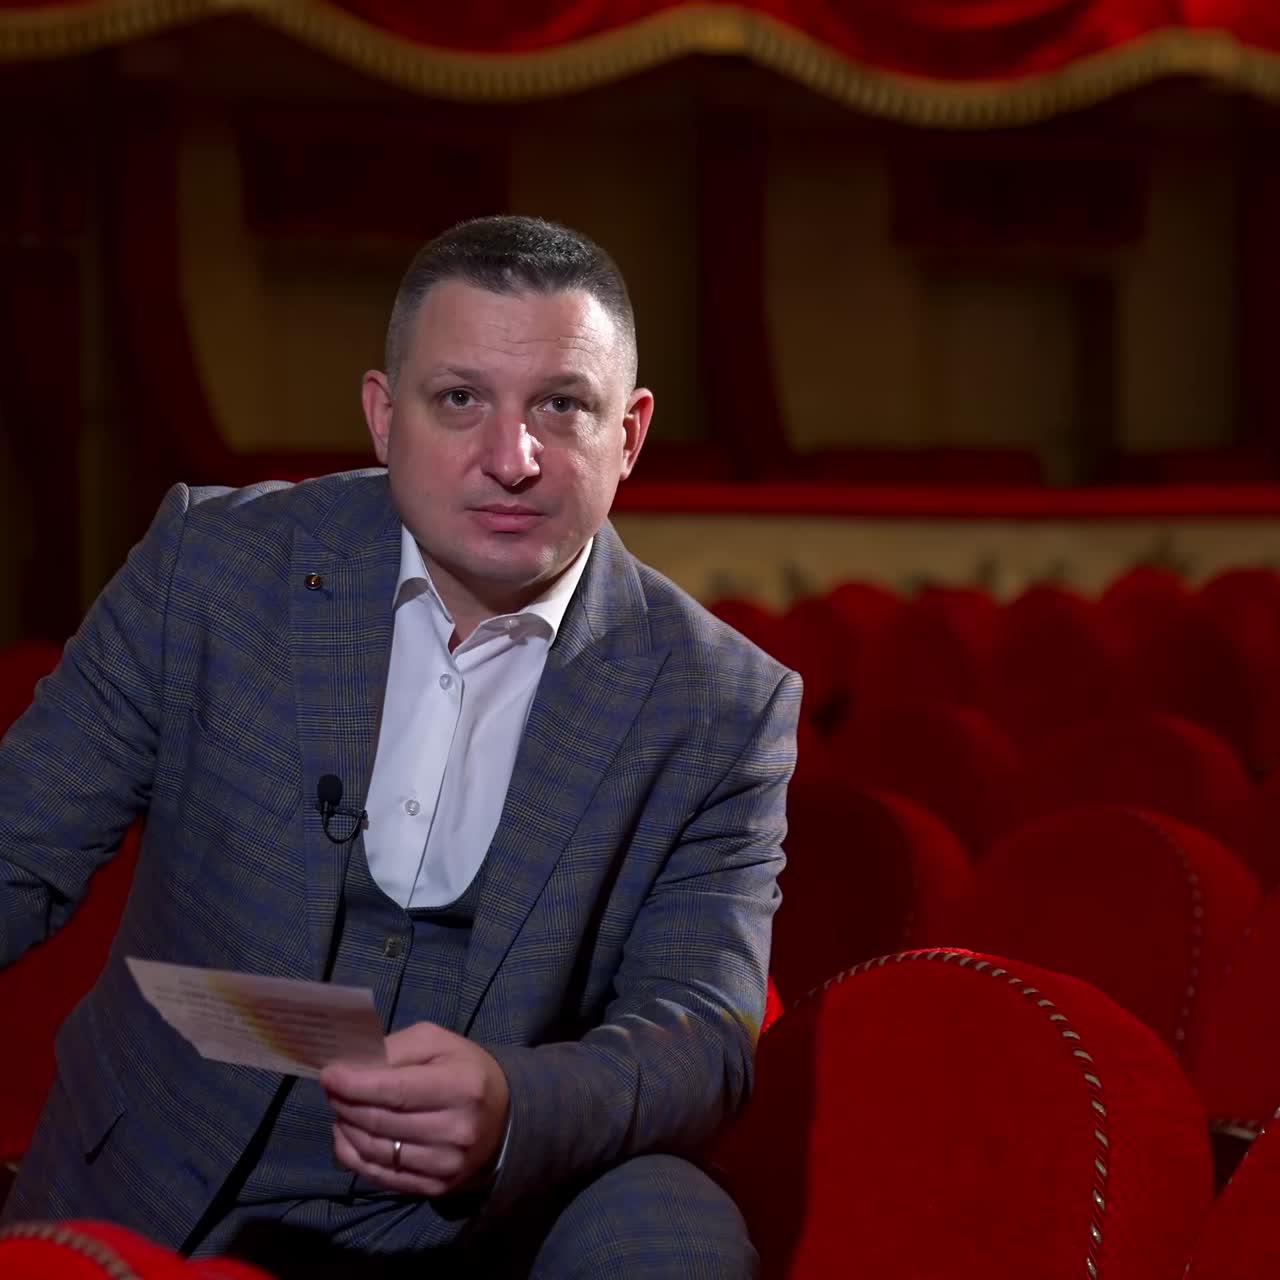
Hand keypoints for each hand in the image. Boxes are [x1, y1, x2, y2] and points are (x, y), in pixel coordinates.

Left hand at [320, 1021, 509, 1197]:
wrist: (502, 1120)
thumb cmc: (464, 1071)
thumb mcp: (438, 1043)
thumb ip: (396, 1048)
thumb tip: (351, 1066)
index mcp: (461, 1086)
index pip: (395, 1090)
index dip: (355, 1085)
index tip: (328, 1075)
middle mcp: (455, 1130)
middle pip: (381, 1122)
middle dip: (346, 1104)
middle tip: (331, 1090)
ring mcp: (445, 1164)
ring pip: (376, 1151)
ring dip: (346, 1128)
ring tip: (339, 1110)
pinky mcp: (434, 1188)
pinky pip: (380, 1175)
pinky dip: (353, 1156)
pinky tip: (345, 1136)